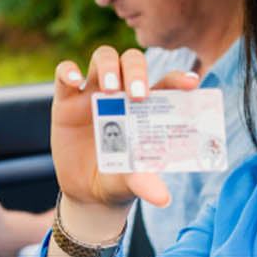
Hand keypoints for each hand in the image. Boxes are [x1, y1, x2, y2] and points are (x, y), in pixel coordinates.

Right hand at [49, 46, 201, 210]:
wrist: (87, 193)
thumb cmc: (119, 179)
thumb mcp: (131, 182)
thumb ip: (145, 183)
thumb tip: (162, 198)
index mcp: (147, 107)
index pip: (166, 83)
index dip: (178, 79)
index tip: (192, 82)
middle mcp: (122, 94)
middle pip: (132, 61)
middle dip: (137, 71)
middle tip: (138, 95)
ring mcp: (94, 93)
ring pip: (103, 58)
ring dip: (108, 66)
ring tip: (110, 91)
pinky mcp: (66, 100)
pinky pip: (64, 73)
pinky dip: (67, 71)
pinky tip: (74, 79)